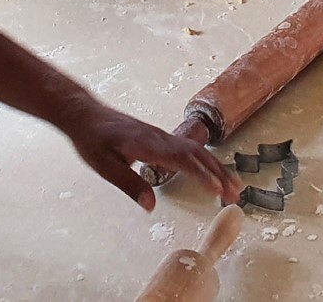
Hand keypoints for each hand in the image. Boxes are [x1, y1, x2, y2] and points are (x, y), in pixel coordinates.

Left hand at [54, 93, 241, 209]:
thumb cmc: (93, 140)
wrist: (87, 115)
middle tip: (236, 194)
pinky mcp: (161, 137)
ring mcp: (162, 136)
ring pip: (197, 150)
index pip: (180, 160)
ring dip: (217, 168)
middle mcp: (159, 138)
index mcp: (146, 145)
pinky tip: (213, 171)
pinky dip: (206, 161)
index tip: (217, 190)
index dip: (200, 175)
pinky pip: (190, 148)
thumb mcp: (104, 166)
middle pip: (197, 154)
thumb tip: (150, 207)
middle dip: (219, 174)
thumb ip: (129, 185)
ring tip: (234, 186)